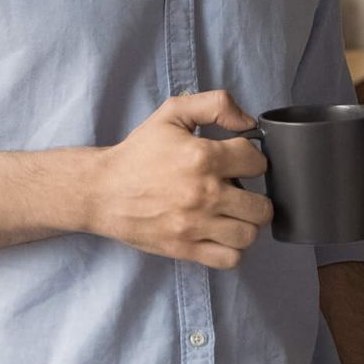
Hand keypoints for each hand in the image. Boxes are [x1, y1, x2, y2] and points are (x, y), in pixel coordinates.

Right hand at [88, 91, 271, 268]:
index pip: (257, 163)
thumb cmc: (138, 153)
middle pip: (261, 206)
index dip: (252, 160)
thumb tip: (247, 121)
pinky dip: (231, 249)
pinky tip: (220, 234)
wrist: (102, 190)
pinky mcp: (185, 249)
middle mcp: (203, 194)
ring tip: (231, 214)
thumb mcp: (172, 113)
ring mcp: (195, 225)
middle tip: (238, 191)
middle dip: (255, 196)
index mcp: (202, 157)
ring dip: (245, 224)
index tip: (238, 162)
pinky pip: (230, 259)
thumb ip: (215, 105)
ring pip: (249, 235)